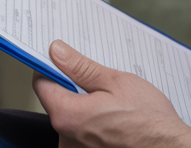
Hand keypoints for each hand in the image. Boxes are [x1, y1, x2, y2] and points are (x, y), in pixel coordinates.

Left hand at [34, 40, 190, 147]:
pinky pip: (82, 137)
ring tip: (114, 109)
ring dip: (86, 112)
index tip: (64, 62)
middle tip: (102, 87)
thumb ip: (80, 67)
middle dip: (75, 92)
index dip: (51, 69)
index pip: (41, 85)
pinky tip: (114, 125)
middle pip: (58, 104)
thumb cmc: (149, 120)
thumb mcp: (116, 82)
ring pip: (72, 121)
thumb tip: (56, 52)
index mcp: (68, 116)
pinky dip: (94, 128)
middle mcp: (65, 139)